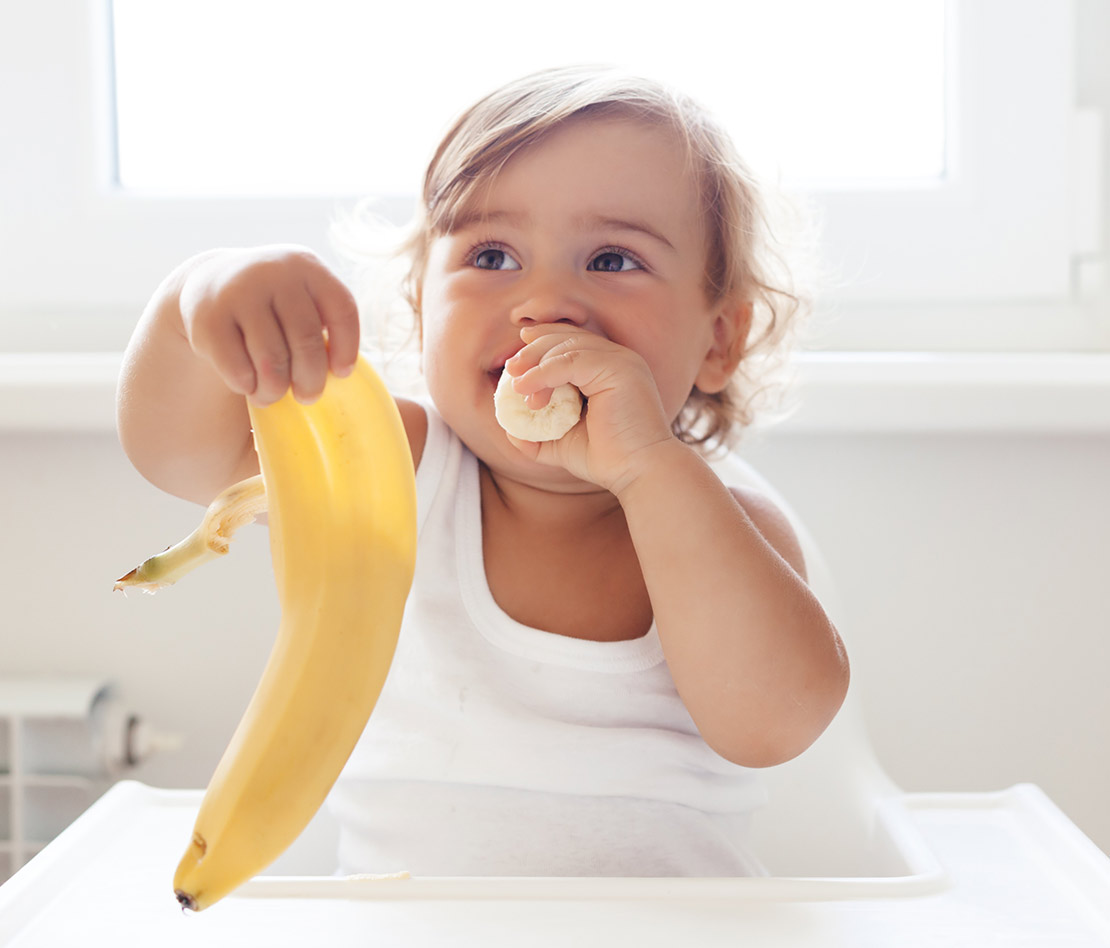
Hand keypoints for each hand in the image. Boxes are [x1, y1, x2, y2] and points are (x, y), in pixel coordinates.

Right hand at [178, 246, 359, 404]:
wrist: (212, 281)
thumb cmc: (276, 307)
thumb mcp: (306, 302)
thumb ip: (337, 333)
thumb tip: (399, 404)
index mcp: (308, 267)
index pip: (342, 309)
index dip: (347, 347)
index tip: (341, 374)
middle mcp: (274, 272)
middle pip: (307, 341)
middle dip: (311, 380)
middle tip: (308, 397)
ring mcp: (238, 293)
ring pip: (272, 360)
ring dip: (275, 390)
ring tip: (273, 396)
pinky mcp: (207, 319)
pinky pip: (238, 369)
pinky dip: (247, 386)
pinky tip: (248, 385)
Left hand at [503, 325, 673, 492]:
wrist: (639, 473)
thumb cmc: (608, 460)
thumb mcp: (564, 443)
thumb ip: (539, 435)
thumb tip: (510, 430)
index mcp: (610, 369)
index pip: (574, 341)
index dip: (543, 341)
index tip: (517, 356)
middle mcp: (619, 359)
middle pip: (568, 337)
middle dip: (534, 349)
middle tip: (511, 369)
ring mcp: (621, 361)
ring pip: (568, 346)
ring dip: (536, 363)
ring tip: (518, 387)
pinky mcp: (619, 369)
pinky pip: (572, 360)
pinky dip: (544, 372)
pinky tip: (527, 389)